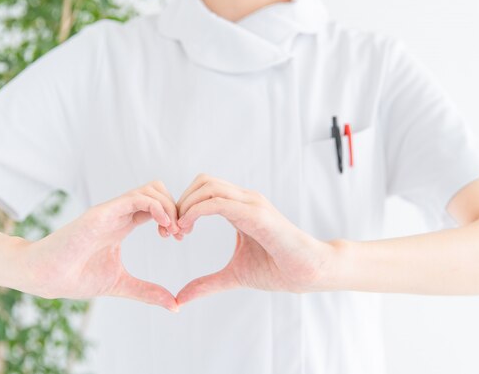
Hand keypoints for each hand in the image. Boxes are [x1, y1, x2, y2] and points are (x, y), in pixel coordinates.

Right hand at [19, 181, 181, 311]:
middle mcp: (120, 213)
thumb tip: (174, 306)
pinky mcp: (102, 213)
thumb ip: (147, 292)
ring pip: (151, 189)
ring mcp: (111, 210)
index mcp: (124, 223)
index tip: (180, 236)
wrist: (45, 277)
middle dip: (176, 207)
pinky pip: (136, 197)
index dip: (174, 216)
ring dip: (169, 206)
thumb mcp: (121, 285)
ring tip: (171, 230)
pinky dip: (156, 206)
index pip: (157, 205)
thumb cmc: (77, 277)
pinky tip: (163, 225)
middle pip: (158, 190)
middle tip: (179, 232)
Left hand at [174, 173, 336, 305]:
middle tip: (171, 231)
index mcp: (240, 208)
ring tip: (179, 230)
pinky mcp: (256, 213)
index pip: (204, 190)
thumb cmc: (278, 270)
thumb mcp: (234, 275)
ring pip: (208, 186)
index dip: (183, 206)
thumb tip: (181, 297)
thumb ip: (208, 283)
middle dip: (181, 201)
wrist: (307, 272)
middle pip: (202, 181)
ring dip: (186, 205)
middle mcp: (245, 199)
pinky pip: (218, 202)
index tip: (173, 233)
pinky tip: (188, 229)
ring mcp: (251, 203)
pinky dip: (196, 211)